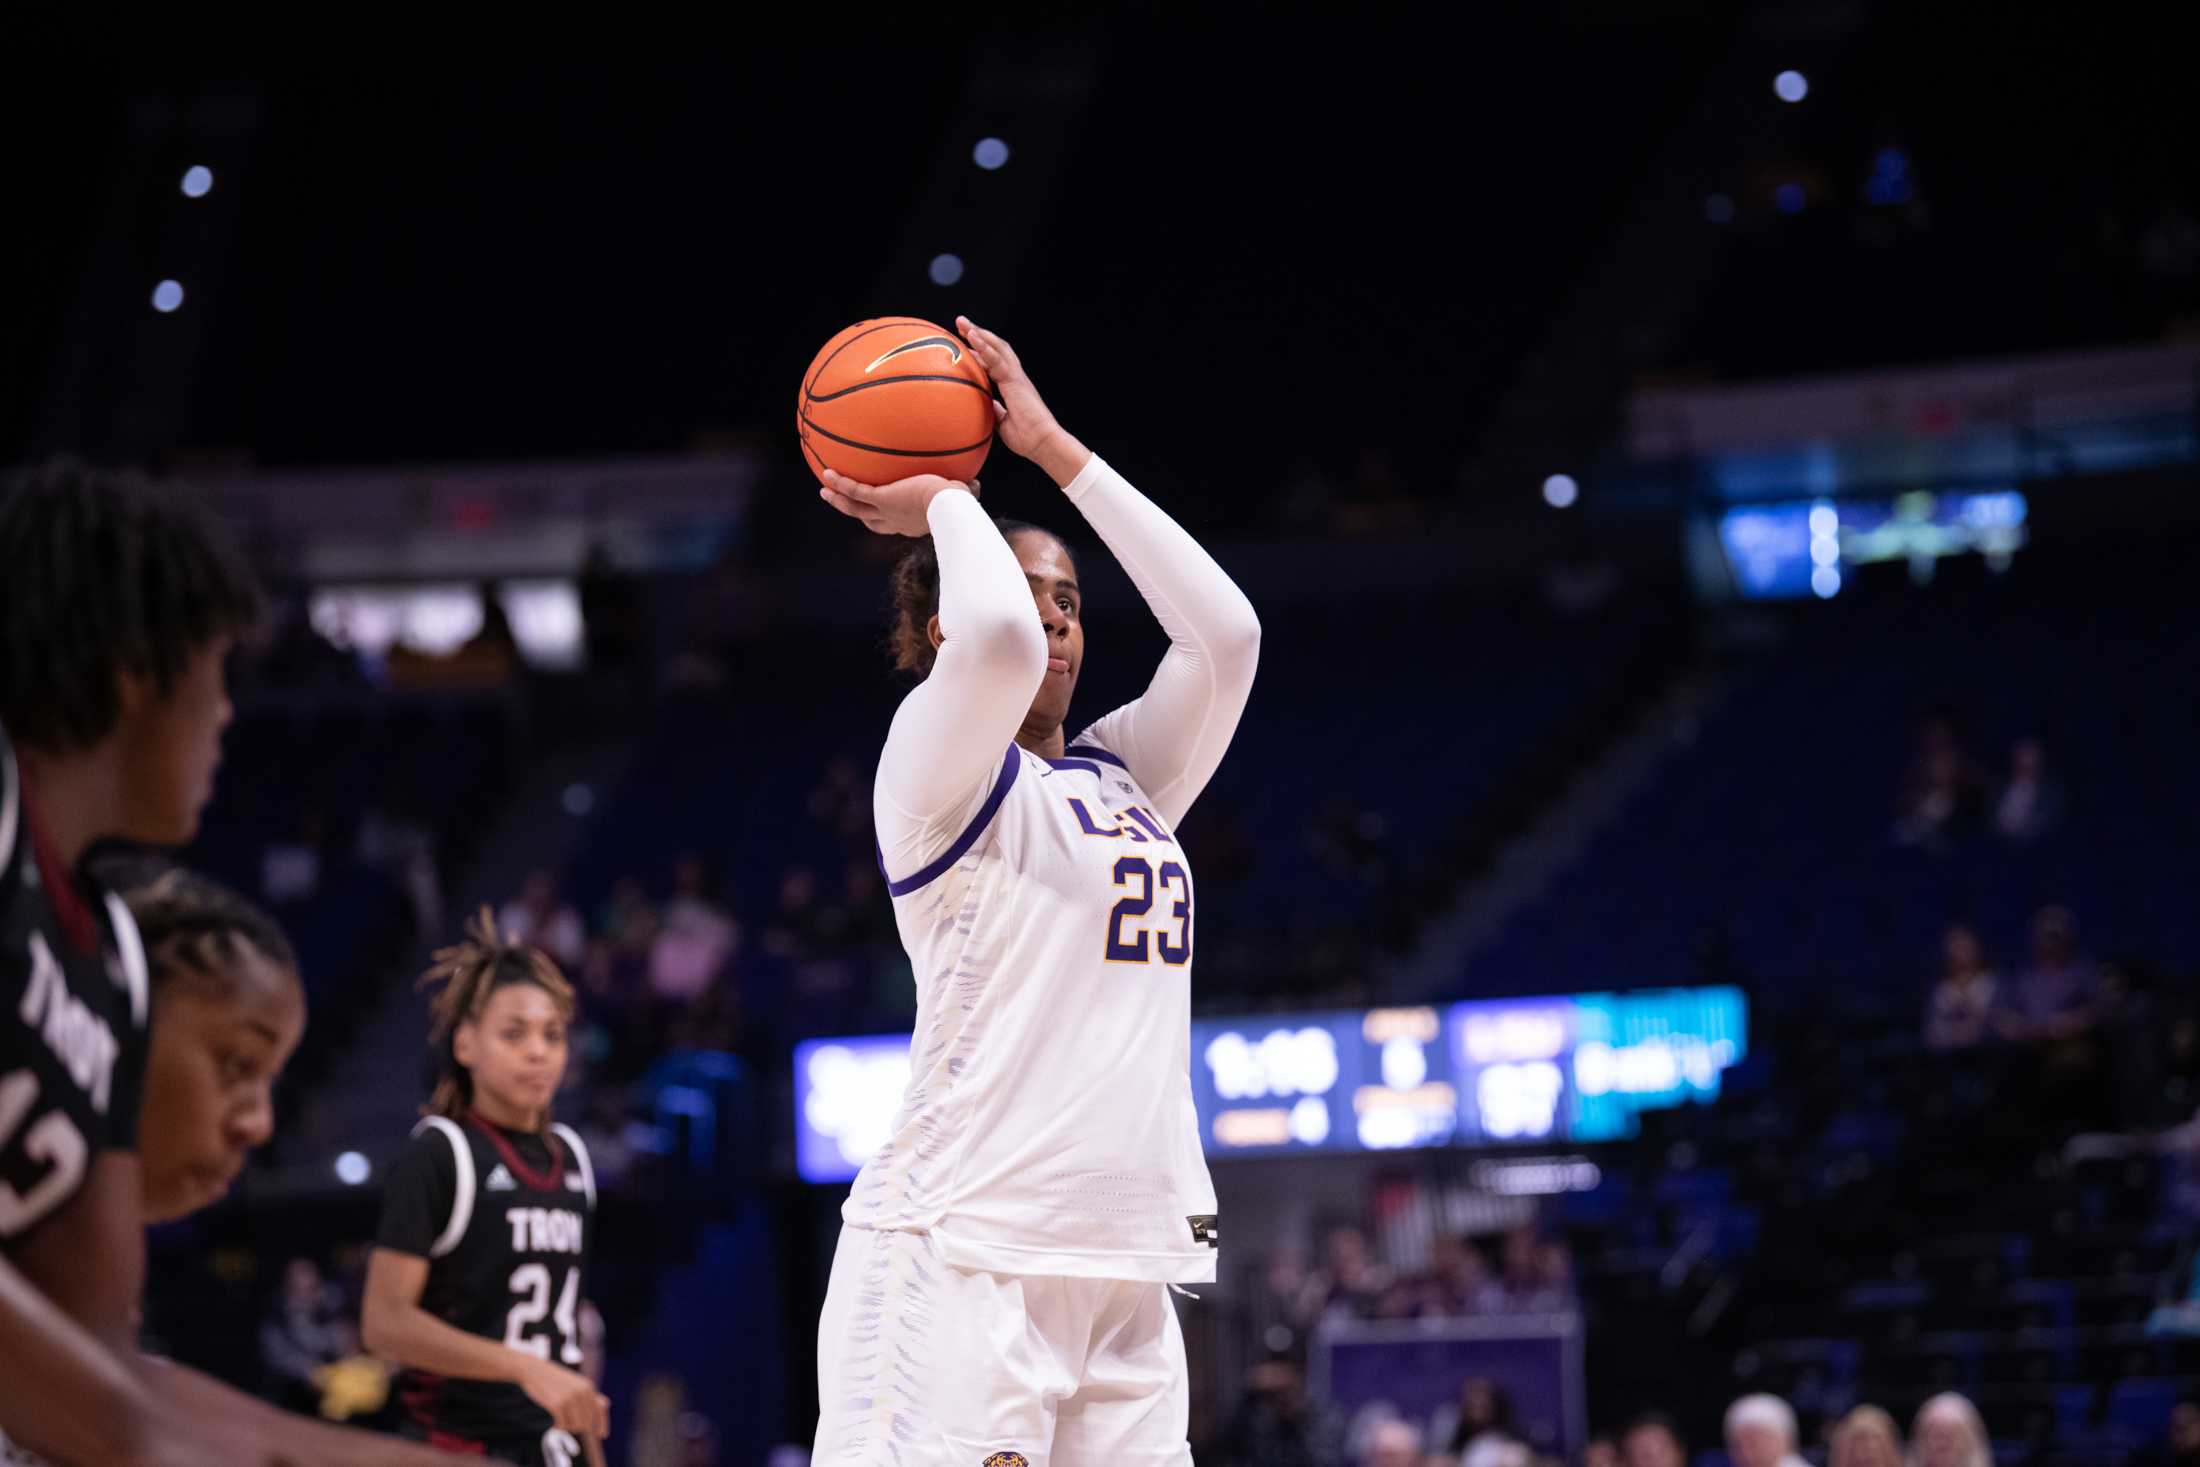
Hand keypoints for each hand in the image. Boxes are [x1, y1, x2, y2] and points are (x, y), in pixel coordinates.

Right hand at [520, 1359, 609, 1439]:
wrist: (534, 1371)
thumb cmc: (555, 1378)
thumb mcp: (577, 1383)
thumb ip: (590, 1394)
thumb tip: (606, 1404)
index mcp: (588, 1387)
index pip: (600, 1410)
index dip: (602, 1424)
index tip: (603, 1435)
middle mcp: (581, 1393)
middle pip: (587, 1422)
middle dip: (579, 1426)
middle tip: (567, 1423)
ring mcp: (569, 1399)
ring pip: (575, 1426)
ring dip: (567, 1427)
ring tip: (560, 1420)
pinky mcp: (556, 1405)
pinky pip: (562, 1426)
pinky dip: (558, 1427)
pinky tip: (554, 1424)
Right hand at [817, 469, 976, 537]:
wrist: (948, 505)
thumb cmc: (960, 503)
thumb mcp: (963, 494)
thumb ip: (968, 488)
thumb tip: (977, 482)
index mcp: (912, 523)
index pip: (895, 523)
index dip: (886, 518)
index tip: (883, 511)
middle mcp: (896, 521)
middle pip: (870, 520)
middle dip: (855, 512)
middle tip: (842, 504)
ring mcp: (886, 511)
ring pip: (855, 508)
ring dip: (839, 501)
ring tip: (824, 490)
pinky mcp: (881, 499)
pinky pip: (855, 490)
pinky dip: (841, 483)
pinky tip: (827, 471)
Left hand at [955, 316, 1087, 482]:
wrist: (1043, 442)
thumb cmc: (1027, 438)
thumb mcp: (1003, 423)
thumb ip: (995, 411)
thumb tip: (984, 406)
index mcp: (1013, 385)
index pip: (995, 361)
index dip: (981, 350)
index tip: (965, 343)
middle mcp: (1015, 377)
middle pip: (996, 348)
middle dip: (979, 334)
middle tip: (961, 324)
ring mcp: (1016, 377)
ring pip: (997, 347)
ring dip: (979, 333)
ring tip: (962, 323)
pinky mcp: (1016, 381)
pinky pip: (997, 359)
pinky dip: (984, 346)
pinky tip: (972, 335)